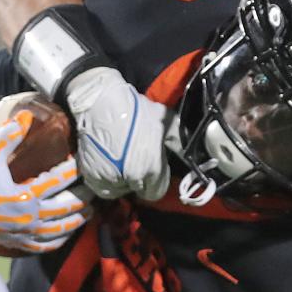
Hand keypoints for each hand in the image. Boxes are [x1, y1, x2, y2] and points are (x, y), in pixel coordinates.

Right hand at [0, 111, 87, 253]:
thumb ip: (8, 137)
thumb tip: (25, 115)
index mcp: (24, 195)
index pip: (57, 181)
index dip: (71, 170)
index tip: (81, 162)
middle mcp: (30, 217)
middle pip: (67, 208)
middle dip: (83, 197)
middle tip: (95, 189)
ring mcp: (27, 234)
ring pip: (61, 229)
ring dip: (78, 220)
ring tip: (89, 211)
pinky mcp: (21, 244)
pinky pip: (48, 245)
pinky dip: (61, 239)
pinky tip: (68, 231)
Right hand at [66, 67, 170, 200]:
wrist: (100, 100)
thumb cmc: (136, 111)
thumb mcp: (166, 125)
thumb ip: (181, 145)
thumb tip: (201, 157)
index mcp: (151, 168)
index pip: (156, 192)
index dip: (156, 179)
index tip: (152, 165)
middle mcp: (132, 178)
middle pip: (139, 190)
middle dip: (140, 179)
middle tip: (134, 159)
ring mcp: (109, 179)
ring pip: (121, 191)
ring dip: (122, 180)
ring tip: (120, 160)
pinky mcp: (91, 176)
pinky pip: (103, 188)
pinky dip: (106, 180)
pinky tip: (107, 163)